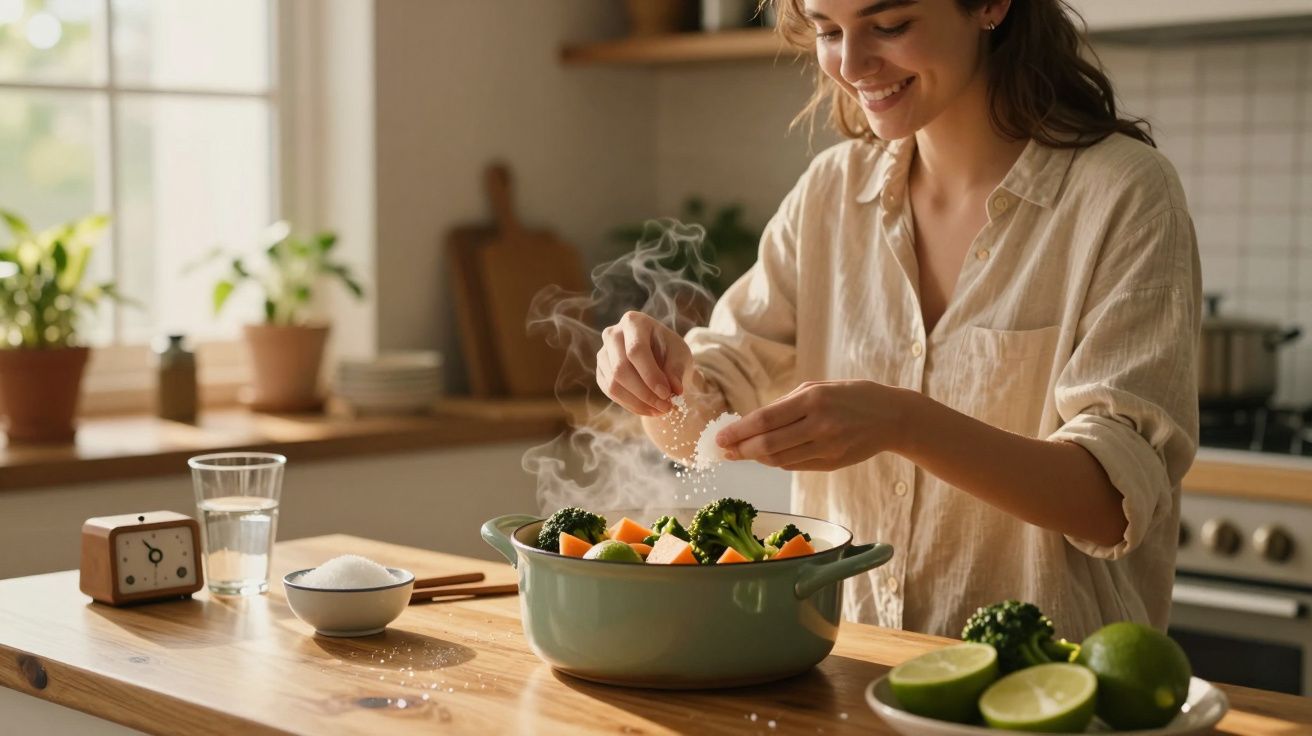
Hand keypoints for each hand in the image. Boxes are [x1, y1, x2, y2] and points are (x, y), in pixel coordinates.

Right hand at [596, 311, 691, 416]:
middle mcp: (613, 334)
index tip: (667, 394)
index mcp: (634, 322)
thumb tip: (675, 390)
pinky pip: (610, 393)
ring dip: (638, 402)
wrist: (659, 355)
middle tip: (666, 407)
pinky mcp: (600, 371)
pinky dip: (631, 405)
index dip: (650, 375)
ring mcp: (603, 353)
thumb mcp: (680, 355)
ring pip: (613, 384)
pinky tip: (648, 409)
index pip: (636, 350)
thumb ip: (676, 370)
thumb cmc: (669, 350)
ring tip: (660, 410)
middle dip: (645, 393)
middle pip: (621, 369)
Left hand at [716, 380, 909, 470]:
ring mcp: (826, 448)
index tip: (720, 437)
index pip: (765, 420)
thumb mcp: (818, 388)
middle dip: (740, 449)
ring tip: (740, 453)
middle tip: (723, 450)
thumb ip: (786, 404)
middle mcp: (819, 425)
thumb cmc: (851, 396)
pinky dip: (776, 461)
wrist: (892, 417)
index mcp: (813, 400)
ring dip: (755, 458)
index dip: (738, 431)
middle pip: (768, 444)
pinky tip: (765, 456)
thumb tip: (752, 422)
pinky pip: (794, 466)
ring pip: (779, 460)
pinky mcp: (831, 464)